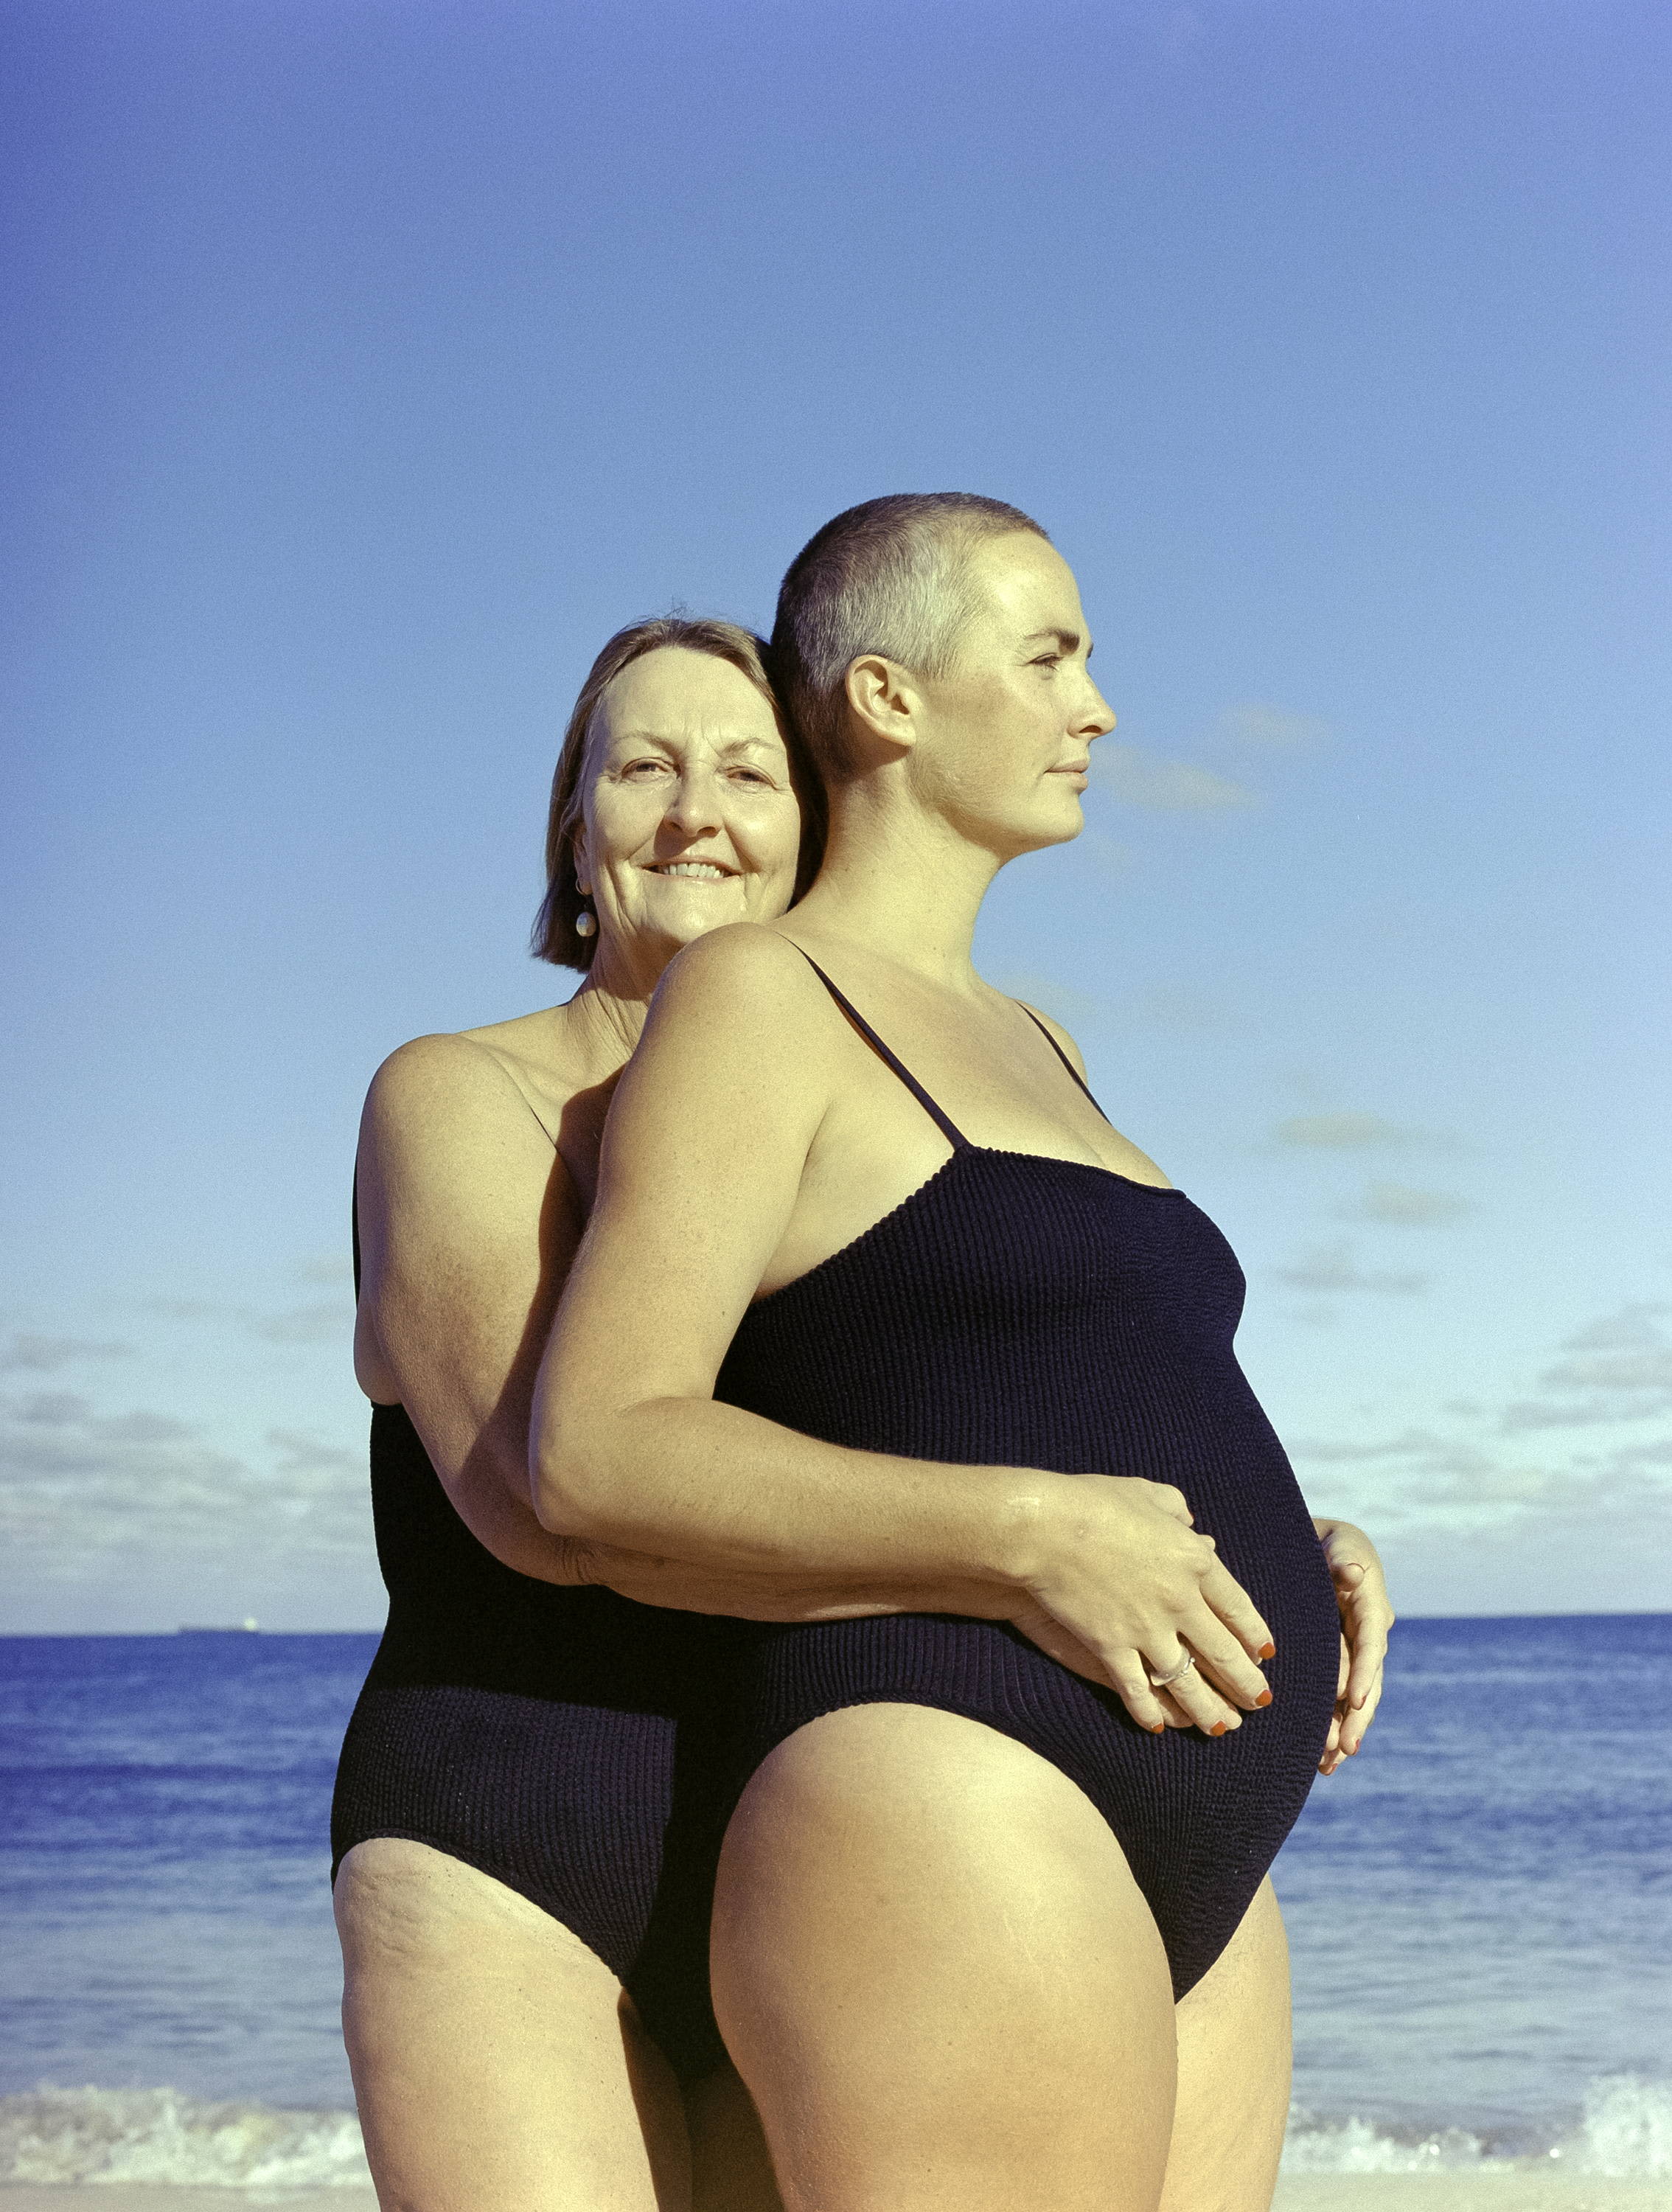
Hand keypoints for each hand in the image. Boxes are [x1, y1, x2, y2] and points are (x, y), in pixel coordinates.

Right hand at [1016, 1476, 1275, 1737]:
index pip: (1237, 1606)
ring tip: (1223, 1728)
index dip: (1254, 1634)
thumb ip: (1175, 1508)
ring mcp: (1146, 1628)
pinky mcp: (1111, 1647)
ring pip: (1187, 1682)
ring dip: (1208, 1710)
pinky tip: (1160, 1728)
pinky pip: (1137, 1690)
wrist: (1044, 1526)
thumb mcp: (1146, 1493)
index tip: (1266, 1654)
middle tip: (1261, 1701)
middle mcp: (1179, 1600)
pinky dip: (1150, 1712)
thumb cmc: (1092, 1501)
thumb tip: (1190, 1522)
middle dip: (1245, 1682)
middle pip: (1222, 1652)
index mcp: (1194, 1560)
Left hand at [1313, 1518, 1393, 1773]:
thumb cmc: (1327, 1543)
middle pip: (1368, 1681)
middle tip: (1345, 1749)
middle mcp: (1369, 1636)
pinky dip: (1335, 1726)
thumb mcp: (1337, 1544)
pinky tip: (1325, 1760)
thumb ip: (1342, 1561)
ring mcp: (1357, 1652)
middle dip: (1357, 1717)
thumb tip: (1351, 1571)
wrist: (1324, 1548)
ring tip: (1331, 1762)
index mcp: (1371, 1607)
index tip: (1355, 1701)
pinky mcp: (1342, 1663)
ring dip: (1345, 1729)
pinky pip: (1341, 1699)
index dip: (1364, 1672)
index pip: (1371, 1643)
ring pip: (1356, 1698)